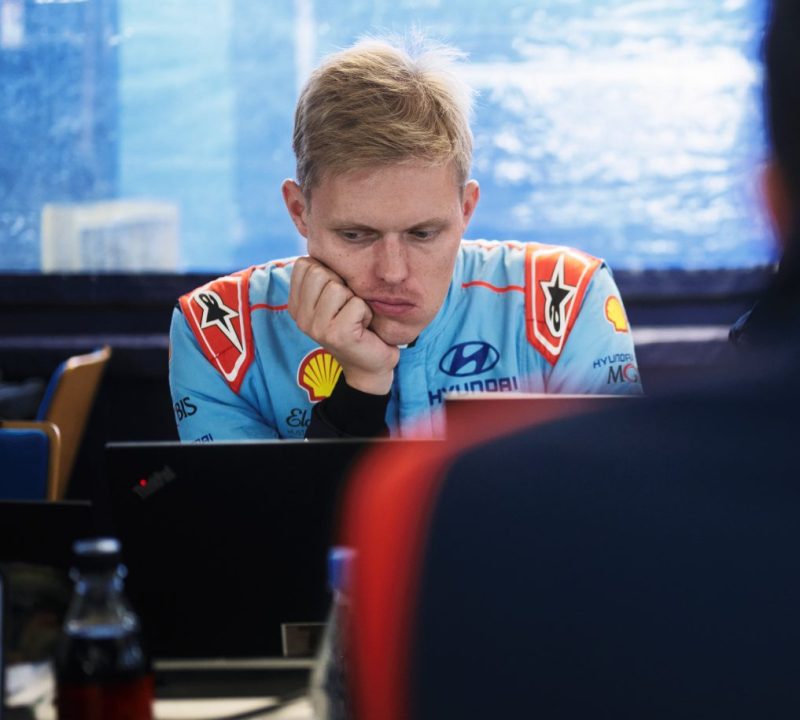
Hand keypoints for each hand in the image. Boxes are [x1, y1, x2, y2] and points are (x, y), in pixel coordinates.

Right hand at [289, 257, 399, 394]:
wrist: (370, 364)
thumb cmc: (356, 324)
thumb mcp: (334, 296)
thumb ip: (323, 274)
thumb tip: (320, 237)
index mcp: (295, 304)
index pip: (304, 263)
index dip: (328, 272)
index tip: (337, 294)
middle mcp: (300, 317)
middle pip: (320, 272)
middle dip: (342, 285)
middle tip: (348, 307)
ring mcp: (315, 327)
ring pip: (338, 287)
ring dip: (356, 300)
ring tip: (355, 317)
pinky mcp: (335, 335)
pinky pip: (356, 304)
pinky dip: (366, 313)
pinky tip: (362, 327)